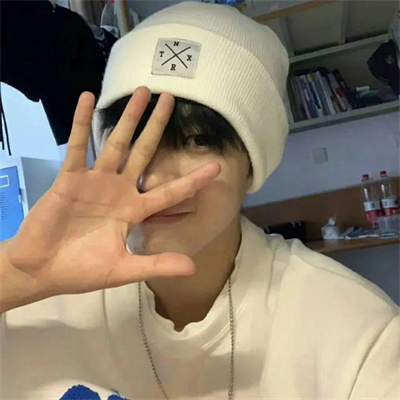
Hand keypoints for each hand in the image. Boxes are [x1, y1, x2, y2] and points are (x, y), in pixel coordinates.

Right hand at [6, 87, 220, 298]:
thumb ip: (156, 265)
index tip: (216, 166)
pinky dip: (82, 123)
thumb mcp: (123, 270)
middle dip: (157, 127)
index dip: (192, 180)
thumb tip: (192, 268)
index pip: (170, 191)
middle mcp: (119, 190)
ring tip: (141, 92)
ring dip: (128, 118)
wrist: (41, 270)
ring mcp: (95, 181)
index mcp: (134, 210)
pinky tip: (88, 98)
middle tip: (170, 99)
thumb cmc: (81, 271)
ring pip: (116, 143)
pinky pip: (78, 147)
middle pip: (144, 152)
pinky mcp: (70, 178)